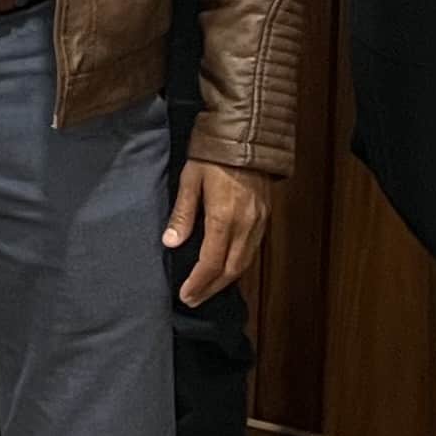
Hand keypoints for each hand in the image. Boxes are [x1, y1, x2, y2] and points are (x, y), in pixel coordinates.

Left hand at [166, 158, 273, 305]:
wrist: (248, 136)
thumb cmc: (213, 155)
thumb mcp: (190, 180)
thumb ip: (183, 214)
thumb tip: (171, 243)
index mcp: (225, 218)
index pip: (211, 262)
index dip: (198, 282)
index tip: (186, 295)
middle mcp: (246, 225)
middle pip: (231, 269)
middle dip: (212, 288)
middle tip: (193, 299)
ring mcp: (259, 222)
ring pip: (245, 262)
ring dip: (226, 280)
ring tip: (207, 289)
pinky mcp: (265, 216)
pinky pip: (252, 250)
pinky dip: (238, 264)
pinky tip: (226, 267)